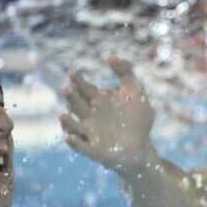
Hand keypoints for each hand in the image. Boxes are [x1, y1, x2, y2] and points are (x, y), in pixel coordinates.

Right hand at [60, 58, 155, 173]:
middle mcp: (89, 116)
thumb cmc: (137, 118)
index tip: (73, 70)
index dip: (77, 79)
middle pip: (76, 104)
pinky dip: (74, 143)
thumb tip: (111, 56)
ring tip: (63, 115)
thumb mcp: (136, 91)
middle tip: (68, 89)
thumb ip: (126, 72)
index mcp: (98, 100)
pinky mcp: (93, 150)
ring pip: (74, 125)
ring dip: (67, 121)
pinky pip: (81, 146)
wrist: (142, 147)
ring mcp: (89, 133)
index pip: (84, 88)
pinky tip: (69, 138)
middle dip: (71, 97)